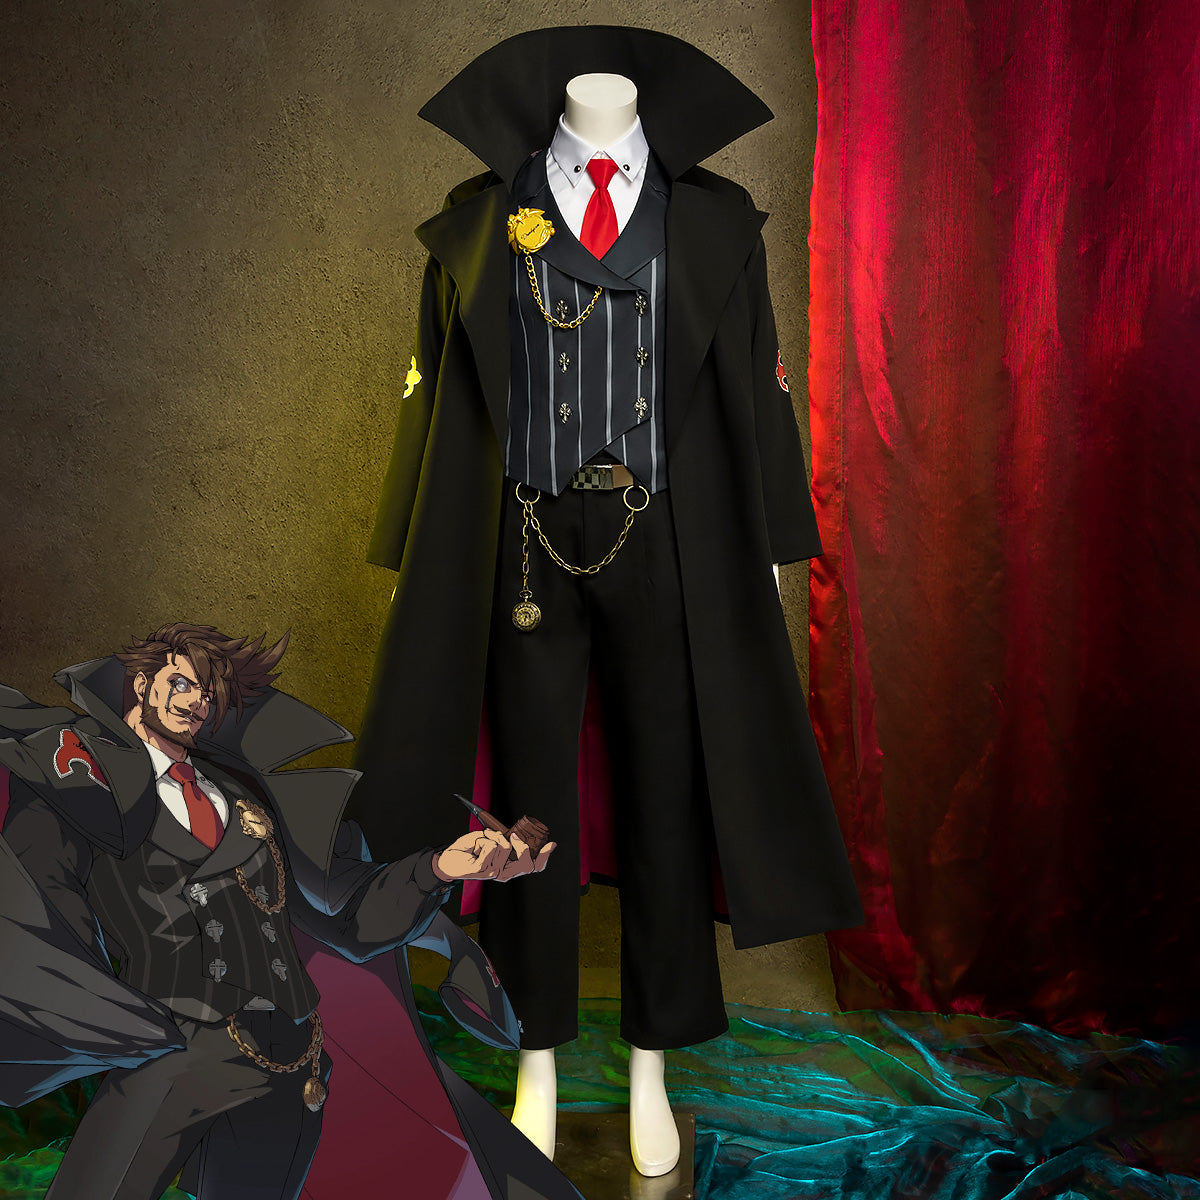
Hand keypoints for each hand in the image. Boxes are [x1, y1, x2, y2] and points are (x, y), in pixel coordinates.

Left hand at [432, 829, 555, 883]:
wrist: (448, 859)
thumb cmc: (470, 850)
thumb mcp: (493, 842)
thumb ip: (505, 840)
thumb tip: (518, 834)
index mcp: (509, 867)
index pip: (533, 867)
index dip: (545, 857)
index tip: (551, 844)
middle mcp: (504, 873)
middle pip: (526, 865)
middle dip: (523, 847)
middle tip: (512, 835)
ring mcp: (493, 873)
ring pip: (505, 847)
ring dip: (493, 835)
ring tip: (483, 839)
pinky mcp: (482, 870)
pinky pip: (491, 847)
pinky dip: (483, 839)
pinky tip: (475, 846)